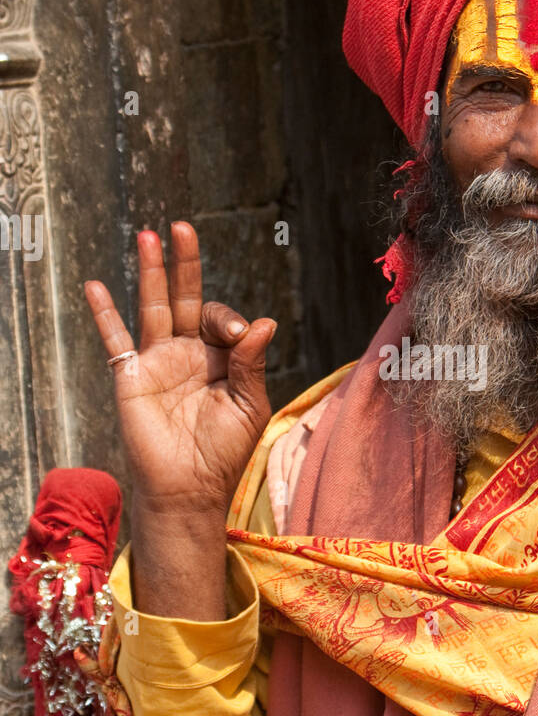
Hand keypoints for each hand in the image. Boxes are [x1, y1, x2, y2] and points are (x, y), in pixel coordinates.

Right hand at [84, 222, 276, 519]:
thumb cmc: (224, 452)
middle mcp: (189, 353)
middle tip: (183, 228)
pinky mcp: (132, 374)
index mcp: (222, 358)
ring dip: (150, 272)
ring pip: (154, 306)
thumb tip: (264, 323)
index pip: (223, 320)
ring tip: (149, 236)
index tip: (238, 334)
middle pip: (186, 297)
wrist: (188, 488)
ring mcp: (159, 361)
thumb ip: (251, 364)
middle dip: (185, 264)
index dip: (230, 320)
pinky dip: (104, 313)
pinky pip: (116, 338)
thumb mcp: (249, 405)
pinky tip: (95, 286)